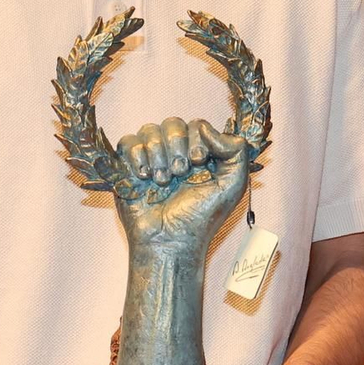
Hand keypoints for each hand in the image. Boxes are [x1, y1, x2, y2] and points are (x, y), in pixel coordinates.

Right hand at [113, 117, 251, 249]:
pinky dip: (136, 155)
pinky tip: (144, 176)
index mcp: (202, 154)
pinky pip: (128, 142)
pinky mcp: (129, 167)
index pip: (196, 125)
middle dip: (176, 145)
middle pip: (172, 123)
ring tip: (162, 180)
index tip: (198, 161)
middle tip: (179, 173)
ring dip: (157, 153)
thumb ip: (235, 150)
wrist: (170, 241)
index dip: (196, 139)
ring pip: (149, 130)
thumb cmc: (201, 218)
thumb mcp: (232, 185)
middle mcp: (176, 153)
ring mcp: (152, 159)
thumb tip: (206, 127)